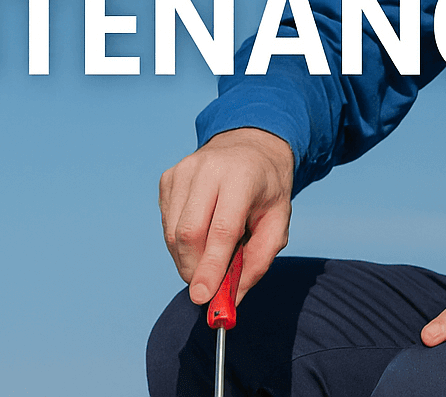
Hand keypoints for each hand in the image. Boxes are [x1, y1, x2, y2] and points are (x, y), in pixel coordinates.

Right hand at [158, 127, 294, 305]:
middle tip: (208, 287)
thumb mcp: (279, 222)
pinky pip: (166, 224)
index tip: (203, 298)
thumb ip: (259, 261)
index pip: (221, 229)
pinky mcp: (168, 178)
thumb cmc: (266, 189)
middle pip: (189, 234)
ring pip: (172, 233)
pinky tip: (201, 234)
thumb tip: (230, 298)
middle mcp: (209, 169)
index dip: (210, 267)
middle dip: (195, 269)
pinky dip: (180, 243)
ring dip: (187, 259)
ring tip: (211, 255)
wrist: (250, 146)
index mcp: (242, 176)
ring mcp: (183, 171)